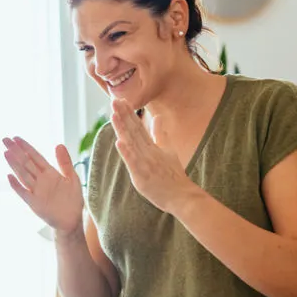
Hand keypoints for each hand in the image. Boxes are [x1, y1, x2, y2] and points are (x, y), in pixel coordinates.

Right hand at [3, 136, 84, 235]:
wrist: (72, 220)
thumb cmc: (72, 200)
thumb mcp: (72, 178)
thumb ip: (64, 162)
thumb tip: (58, 144)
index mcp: (49, 173)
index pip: (35, 156)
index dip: (26, 147)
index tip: (16, 138)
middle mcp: (40, 180)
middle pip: (26, 163)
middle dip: (16, 151)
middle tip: (5, 140)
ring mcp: (36, 191)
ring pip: (23, 174)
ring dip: (15, 164)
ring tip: (6, 153)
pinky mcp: (34, 203)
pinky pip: (24, 193)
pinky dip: (16, 185)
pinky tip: (9, 176)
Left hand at [108, 98, 197, 213]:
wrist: (182, 196)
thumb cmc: (173, 176)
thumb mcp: (168, 150)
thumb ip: (160, 134)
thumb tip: (157, 117)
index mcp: (152, 146)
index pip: (138, 127)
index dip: (128, 114)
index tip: (120, 100)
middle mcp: (148, 152)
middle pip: (133, 131)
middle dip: (123, 115)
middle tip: (114, 100)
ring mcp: (145, 163)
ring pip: (131, 143)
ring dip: (122, 129)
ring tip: (113, 115)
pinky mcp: (142, 176)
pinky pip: (134, 163)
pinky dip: (127, 152)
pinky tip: (119, 142)